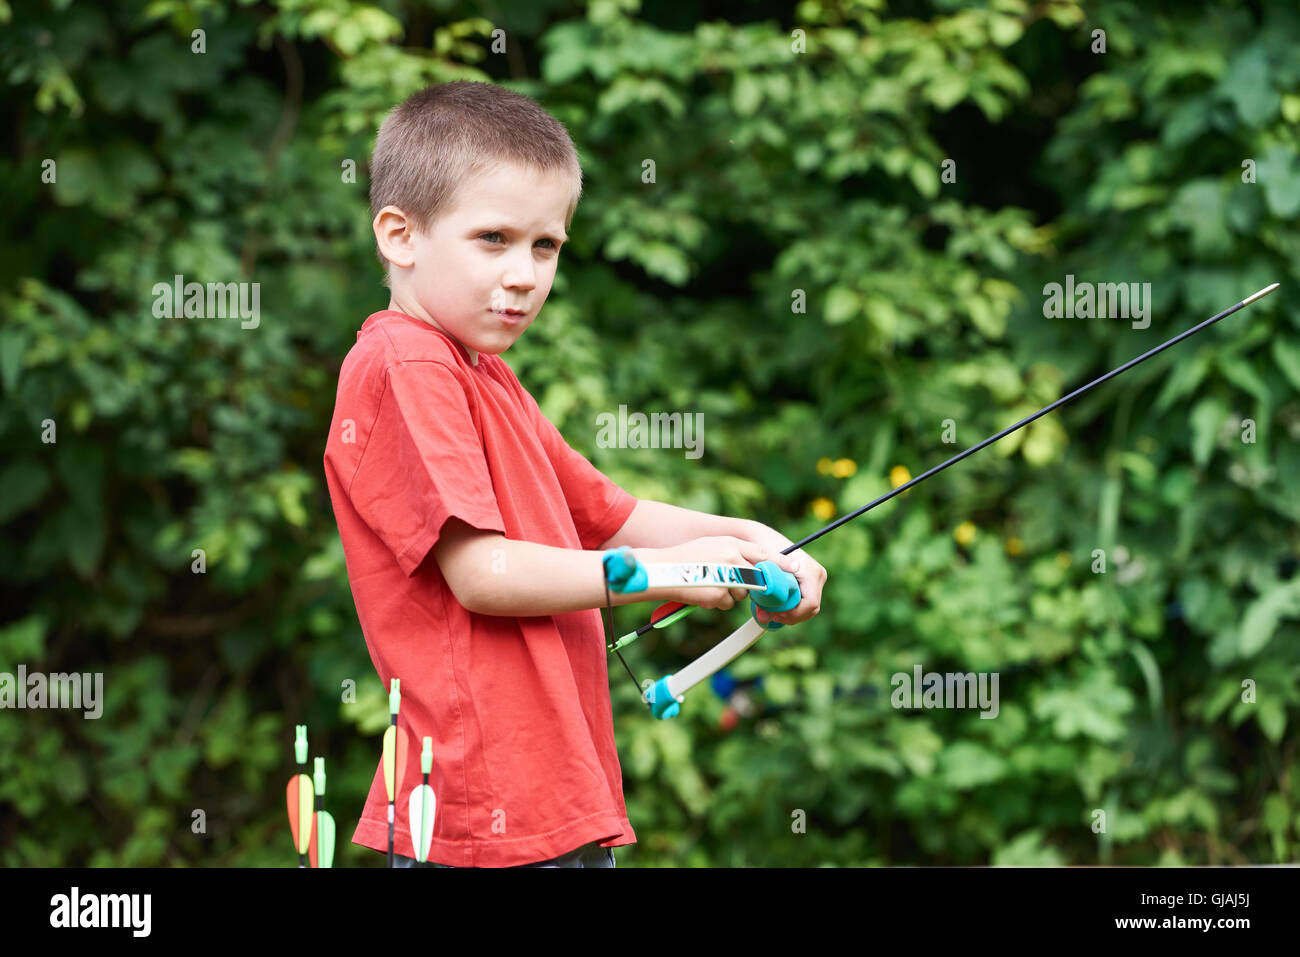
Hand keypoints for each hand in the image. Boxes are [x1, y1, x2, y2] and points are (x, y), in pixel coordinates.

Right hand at [641, 536, 790, 611]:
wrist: (663, 570)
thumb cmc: (686, 557)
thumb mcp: (713, 545)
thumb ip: (736, 552)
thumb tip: (757, 564)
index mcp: (731, 544)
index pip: (763, 554)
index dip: (780, 563)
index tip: (795, 568)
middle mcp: (731, 560)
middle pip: (755, 577)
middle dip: (750, 583)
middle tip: (734, 580)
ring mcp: (725, 578)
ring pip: (742, 593)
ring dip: (731, 592)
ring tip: (709, 582)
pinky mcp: (717, 596)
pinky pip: (727, 603)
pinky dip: (718, 601)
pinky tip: (703, 592)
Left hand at [734, 522, 825, 626]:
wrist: (763, 538)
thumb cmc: (762, 553)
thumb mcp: (762, 576)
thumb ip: (764, 599)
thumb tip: (763, 618)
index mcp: (810, 571)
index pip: (810, 604)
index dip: (794, 615)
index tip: (777, 616)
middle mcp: (818, 574)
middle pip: (812, 608)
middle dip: (792, 616)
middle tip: (772, 616)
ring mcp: (817, 577)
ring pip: (810, 607)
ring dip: (792, 613)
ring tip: (773, 611)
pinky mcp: (813, 580)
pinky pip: (807, 600)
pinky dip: (794, 607)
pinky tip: (778, 605)